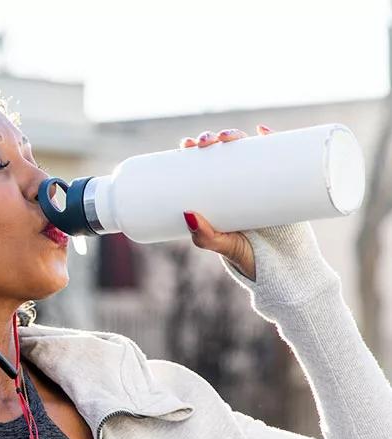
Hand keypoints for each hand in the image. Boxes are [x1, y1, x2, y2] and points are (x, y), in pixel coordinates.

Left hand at [178, 124, 274, 281]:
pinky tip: (264, 131)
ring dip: (236, 134)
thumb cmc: (249, 257)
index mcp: (218, 194)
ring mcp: (262, 182)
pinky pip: (281, 158)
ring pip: (248, 150)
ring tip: (228, 137)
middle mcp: (238, 184)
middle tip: (206, 143)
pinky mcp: (286, 185)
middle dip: (212, 138)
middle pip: (221, 151)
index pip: (201, 164)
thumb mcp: (223, 246)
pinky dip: (274, 140)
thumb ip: (205, 236)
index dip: (192, 149)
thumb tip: (187, 214)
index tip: (186, 145)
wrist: (287, 270)